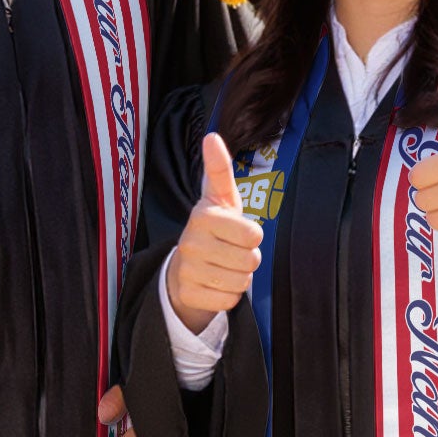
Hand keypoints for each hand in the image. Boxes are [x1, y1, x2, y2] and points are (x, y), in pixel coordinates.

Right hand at [165, 132, 263, 332]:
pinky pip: (229, 300)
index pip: (253, 234)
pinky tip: (215, 284)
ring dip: (239, 277)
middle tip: (231, 252)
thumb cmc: (213, 229)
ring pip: (241, 282)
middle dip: (248, 259)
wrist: (184, 268)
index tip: (238, 231)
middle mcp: (191, 242)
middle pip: (250, 261)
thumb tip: (212, 136)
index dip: (252, 236)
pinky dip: (228, 295)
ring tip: (223, 267)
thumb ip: (219, 169)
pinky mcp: (188, 294)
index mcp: (202, 216)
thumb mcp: (220, 199)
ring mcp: (187, 270)